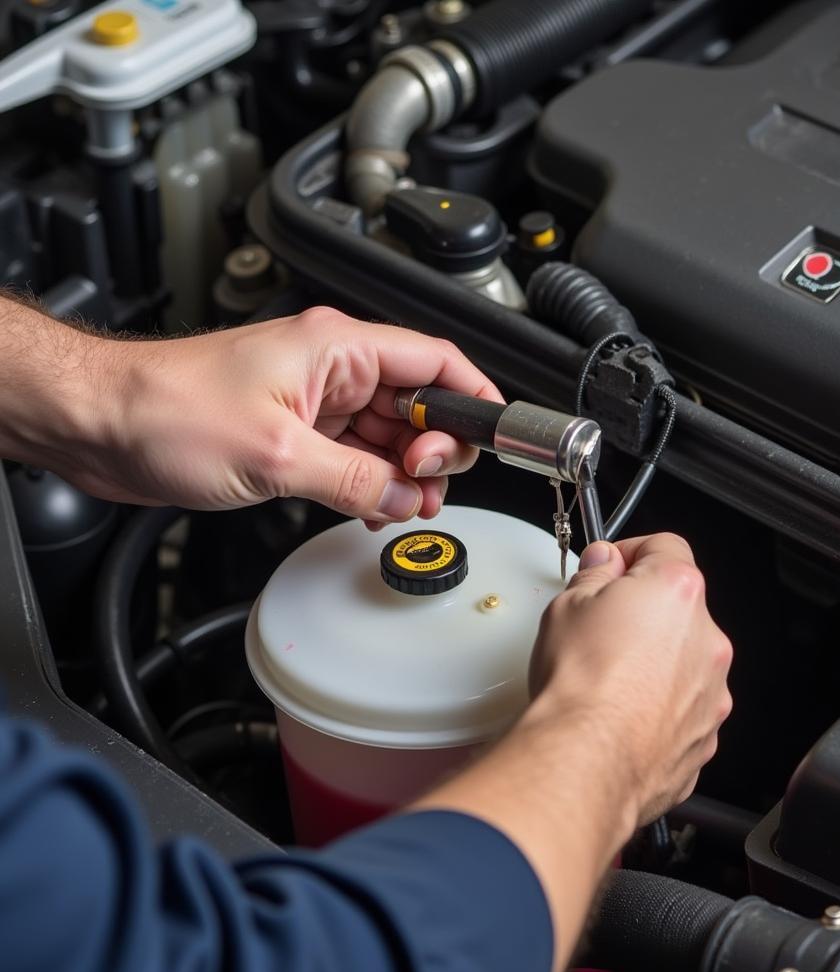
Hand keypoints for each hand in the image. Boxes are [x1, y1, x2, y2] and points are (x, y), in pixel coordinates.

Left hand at [54, 306, 501, 519]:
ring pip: (388, 439)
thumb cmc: (165, 410)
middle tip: (425, 486)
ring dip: (403, 476)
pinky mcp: (295, 434)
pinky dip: (370, 486)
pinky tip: (373, 509)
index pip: (435, 363)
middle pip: (419, 407)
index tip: (495, 432)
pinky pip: (354, 460)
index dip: (473, 397)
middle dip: (435, 452)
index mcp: (338, 349)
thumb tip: (402, 497)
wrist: (100, 424)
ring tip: (404, 507)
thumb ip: (352, 479)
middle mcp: (332, 371)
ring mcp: (315, 405)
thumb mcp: (275, 453)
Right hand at [528, 533, 732, 825]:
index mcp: (677, 591)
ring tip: (607, 680)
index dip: (631, 552)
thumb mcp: (567, 606)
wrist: (588, 760)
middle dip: (642, 612)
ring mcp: (712, 692)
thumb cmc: (581, 684)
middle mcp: (707, 639)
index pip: (665, 546)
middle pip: (677, 607)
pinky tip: (620, 716)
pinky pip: (681, 709)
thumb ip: (594, 575)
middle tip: (598, 627)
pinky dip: (657, 708)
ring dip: (653, 663)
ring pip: (683, 661)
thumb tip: (602, 565)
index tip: (609, 567)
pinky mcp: (705, 737)